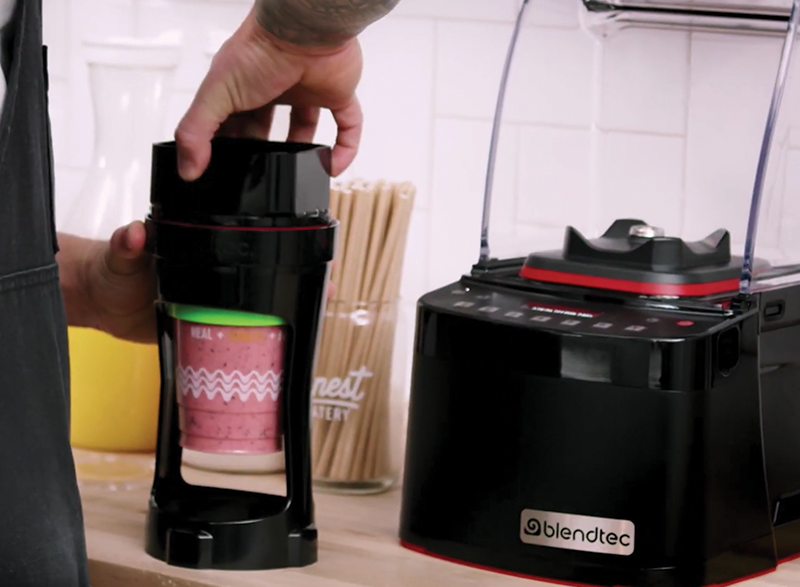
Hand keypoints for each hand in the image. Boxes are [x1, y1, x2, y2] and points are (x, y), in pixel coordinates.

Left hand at [63, 221, 335, 345]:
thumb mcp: (121, 255)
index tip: (310, 246)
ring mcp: (217, 298)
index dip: (284, 241)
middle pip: (269, 271)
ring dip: (290, 310)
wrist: (102, 306)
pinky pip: (243, 331)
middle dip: (302, 278)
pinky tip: (279, 347)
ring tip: (314, 318)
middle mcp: (217, 270)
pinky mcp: (210, 325)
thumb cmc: (113, 271)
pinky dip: (263, 339)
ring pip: (263, 303)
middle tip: (326, 289)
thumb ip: (127, 243)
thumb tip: (135, 233)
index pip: (250, 237)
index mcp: (201, 244)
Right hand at [175, 7, 363, 181]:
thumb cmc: (260, 49)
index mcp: (242, 85)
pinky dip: (345, 148)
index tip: (225, 171)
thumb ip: (196, 131)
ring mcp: (306, 89)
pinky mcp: (337, 92)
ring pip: (304, 125)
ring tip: (299, 172)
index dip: (228, 145)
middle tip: (261, 175)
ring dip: (303, 150)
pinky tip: (333, 167)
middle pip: (266, 127)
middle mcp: (274, 87)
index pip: (230, 122)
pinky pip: (346, 125)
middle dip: (263, 150)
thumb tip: (188, 169)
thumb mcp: (216, 94)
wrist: (302, 29)